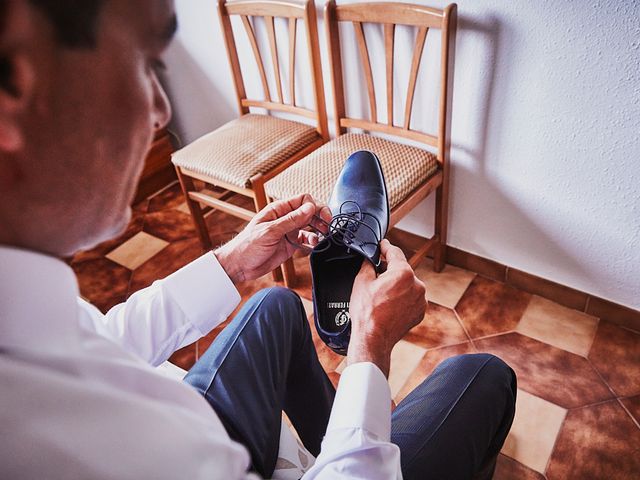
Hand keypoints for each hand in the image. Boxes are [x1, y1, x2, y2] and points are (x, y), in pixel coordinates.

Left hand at [214, 194, 331, 282]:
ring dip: (319, 230)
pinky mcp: (290, 245)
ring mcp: (289, 232)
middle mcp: (285, 219)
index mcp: (278, 210)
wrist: (239, 266)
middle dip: (321, 217)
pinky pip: (306, 239)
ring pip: (310, 226)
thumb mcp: (270, 231)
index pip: (302, 200)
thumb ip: (291, 220)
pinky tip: (315, 245)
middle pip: (309, 212)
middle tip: (328, 227)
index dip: (314, 206)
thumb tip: (309, 208)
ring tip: (323, 237)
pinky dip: (313, 242)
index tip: (321, 216)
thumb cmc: (247, 246)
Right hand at [347, 239, 426, 376]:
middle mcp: (417, 285)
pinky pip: (410, 298)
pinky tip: (388, 304)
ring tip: (380, 294)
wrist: (373, 339)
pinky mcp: (420, 311)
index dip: (386, 247)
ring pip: (407, 284)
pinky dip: (401, 297)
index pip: (395, 252)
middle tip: (375, 273)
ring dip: (396, 284)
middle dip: (389, 269)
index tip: (382, 244)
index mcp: (403, 273)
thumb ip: (368, 264)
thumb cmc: (367, 313)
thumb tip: (370, 258)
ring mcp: (420, 299)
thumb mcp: (361, 281)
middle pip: (402, 269)